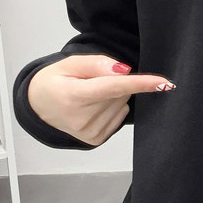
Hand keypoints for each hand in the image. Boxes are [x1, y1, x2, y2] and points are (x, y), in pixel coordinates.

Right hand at [27, 54, 174, 146]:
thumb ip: (97, 63)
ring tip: (88, 96)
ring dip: (113, 97)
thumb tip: (124, 71)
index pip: (113, 87)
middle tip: (91, 81)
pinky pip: (119, 117)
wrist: (38, 105)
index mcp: (73, 95)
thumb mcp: (70, 63)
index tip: (164, 83)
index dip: (141, 84)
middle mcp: (81, 118)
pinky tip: (93, 107)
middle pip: (120, 93)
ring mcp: (89, 132)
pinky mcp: (95, 139)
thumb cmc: (54, 81)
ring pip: (122, 104)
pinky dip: (111, 108)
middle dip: (115, 82)